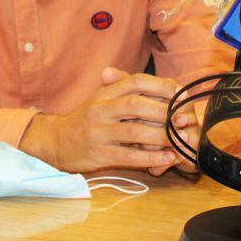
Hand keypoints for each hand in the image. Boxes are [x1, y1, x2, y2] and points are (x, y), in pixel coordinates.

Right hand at [19, 66, 190, 173]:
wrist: (56, 141)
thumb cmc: (86, 119)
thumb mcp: (103, 98)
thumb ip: (130, 90)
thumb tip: (168, 85)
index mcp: (105, 93)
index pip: (135, 82)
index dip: (160, 86)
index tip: (180, 93)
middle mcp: (100, 110)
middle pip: (136, 106)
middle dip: (164, 112)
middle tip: (185, 119)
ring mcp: (98, 133)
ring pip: (134, 132)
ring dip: (161, 137)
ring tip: (181, 141)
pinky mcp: (99, 155)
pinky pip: (129, 156)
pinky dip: (151, 158)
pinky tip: (168, 159)